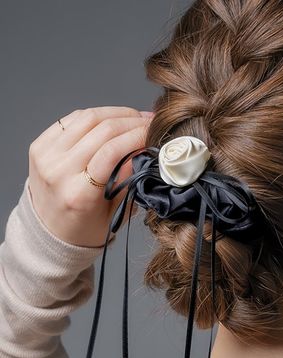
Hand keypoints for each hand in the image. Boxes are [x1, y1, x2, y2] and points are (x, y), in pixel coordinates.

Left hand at [27, 106, 153, 247]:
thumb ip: (128, 180)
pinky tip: (113, 118)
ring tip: (136, 117)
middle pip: (102, 130)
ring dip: (117, 113)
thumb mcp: (115, 213)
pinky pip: (72, 119)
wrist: (49, 230)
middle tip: (150, 122)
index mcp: (79, 194)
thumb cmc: (85, 226)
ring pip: (88, 118)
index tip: (154, 132)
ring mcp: (46, 155)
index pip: (111, 152)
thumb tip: (142, 149)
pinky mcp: (40, 145)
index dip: (136, 136)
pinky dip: (97, 116)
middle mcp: (58, 172)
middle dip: (132, 122)